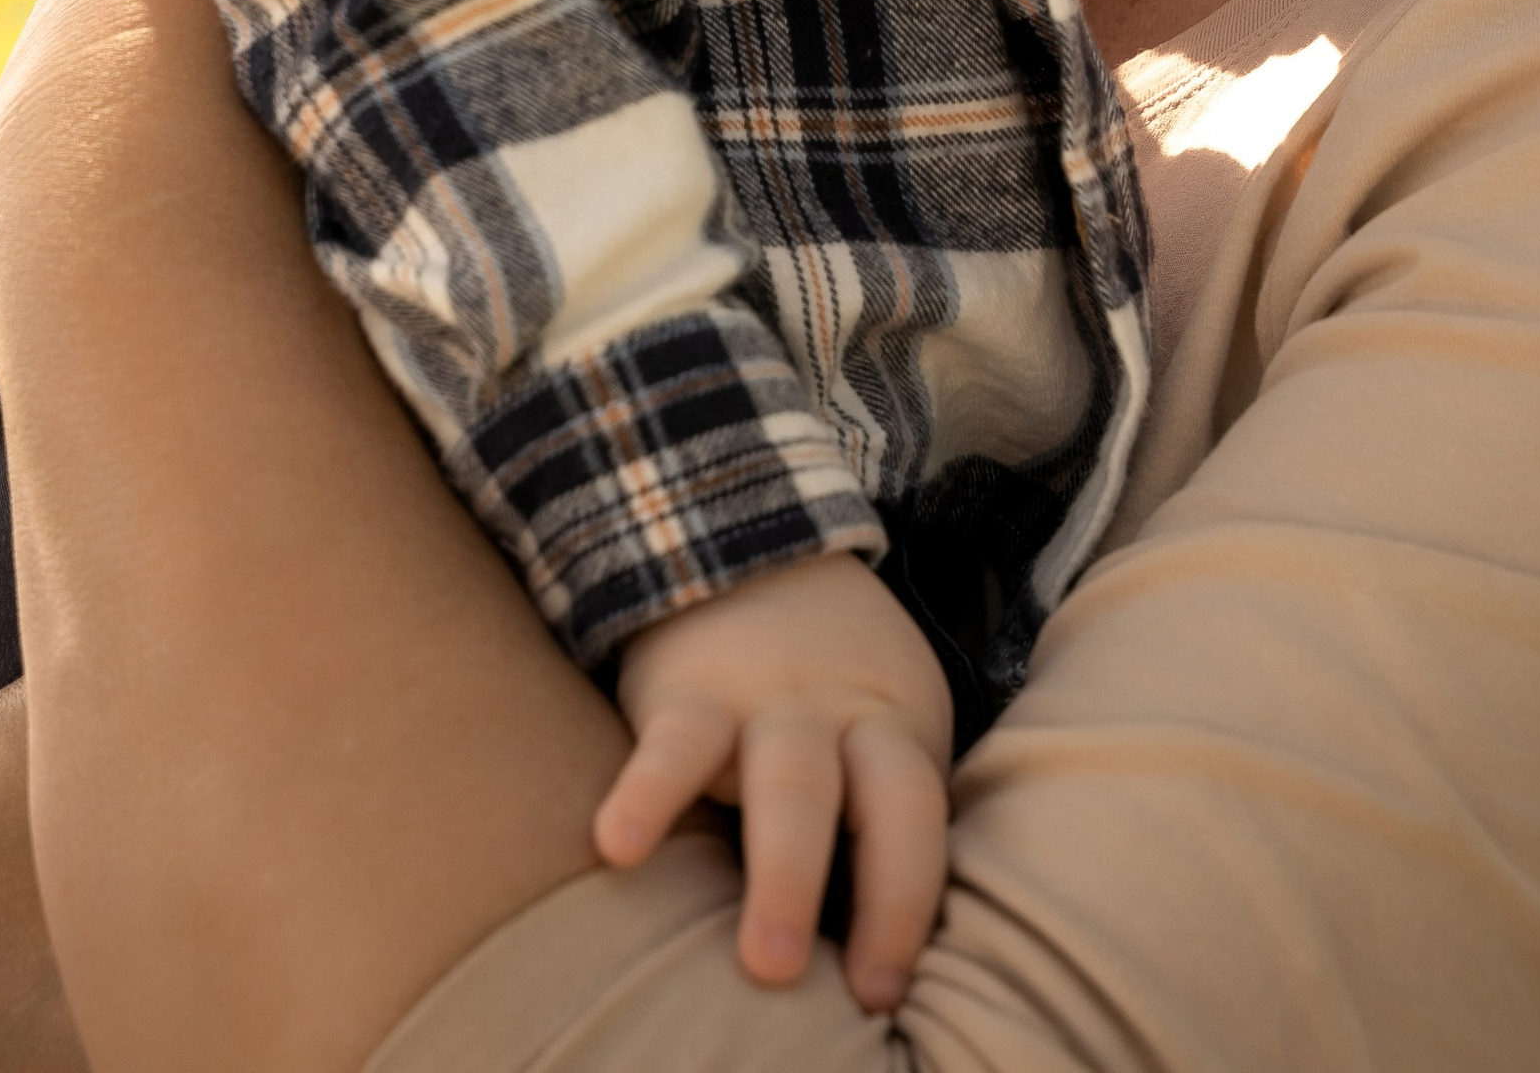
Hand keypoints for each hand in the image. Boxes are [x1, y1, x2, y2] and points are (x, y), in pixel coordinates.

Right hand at [594, 554, 952, 1015]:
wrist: (752, 550)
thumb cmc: (827, 684)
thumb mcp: (877, 726)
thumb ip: (880, 815)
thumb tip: (880, 956)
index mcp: (895, 731)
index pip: (920, 819)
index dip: (909, 905)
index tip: (883, 990)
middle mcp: (842, 719)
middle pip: (877, 800)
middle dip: (882, 896)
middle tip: (862, 983)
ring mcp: (768, 703)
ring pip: (789, 783)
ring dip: (785, 871)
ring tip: (766, 960)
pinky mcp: (688, 695)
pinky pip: (671, 746)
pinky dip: (647, 796)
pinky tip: (619, 847)